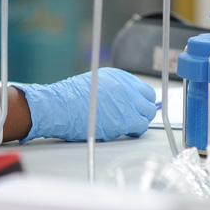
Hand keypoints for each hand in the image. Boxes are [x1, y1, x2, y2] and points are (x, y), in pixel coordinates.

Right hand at [15, 68, 155, 141]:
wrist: (61, 106)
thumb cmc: (70, 98)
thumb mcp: (94, 83)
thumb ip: (112, 90)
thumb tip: (123, 100)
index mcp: (118, 77)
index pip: (143, 89)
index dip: (140, 100)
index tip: (137, 107)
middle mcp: (126, 87)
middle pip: (148, 101)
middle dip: (143, 110)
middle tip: (134, 118)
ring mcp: (127, 102)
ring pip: (147, 114)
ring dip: (140, 121)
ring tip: (129, 126)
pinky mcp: (126, 119)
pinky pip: (140, 127)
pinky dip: (135, 131)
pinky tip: (127, 132)